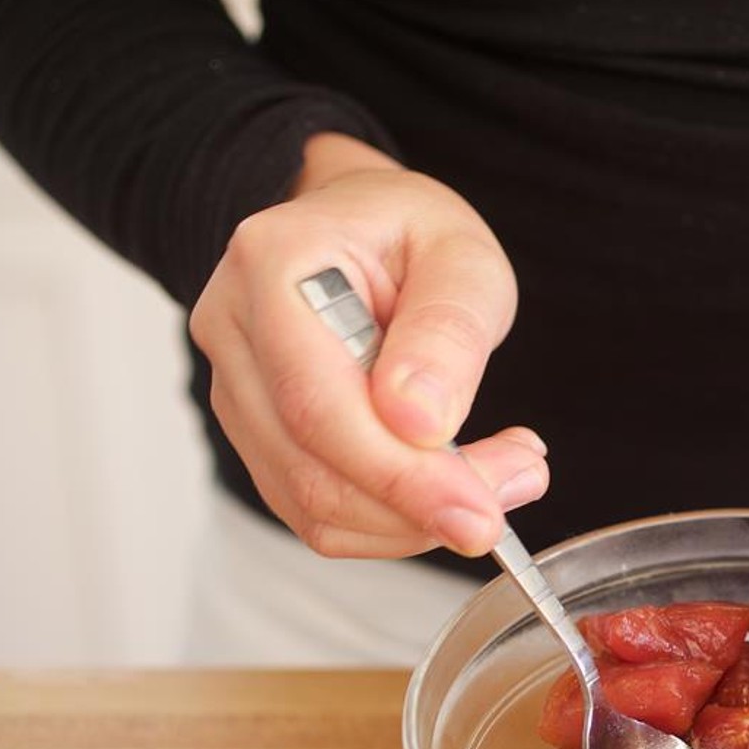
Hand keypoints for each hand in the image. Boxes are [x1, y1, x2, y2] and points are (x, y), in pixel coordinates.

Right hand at [189, 133, 547, 558]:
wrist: (364, 227)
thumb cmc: (411, 231)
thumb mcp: (462, 256)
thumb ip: (447, 331)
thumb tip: (420, 422)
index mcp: (273, 264)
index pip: (318, 404)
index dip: (401, 476)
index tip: (481, 511)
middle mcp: (233, 330)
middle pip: (311, 468)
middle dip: (422, 504)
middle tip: (516, 488)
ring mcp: (236, 390)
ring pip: (313, 504)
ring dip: (414, 519)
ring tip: (498, 479)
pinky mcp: (258, 437)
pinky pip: (318, 512)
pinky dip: (392, 521)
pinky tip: (449, 485)